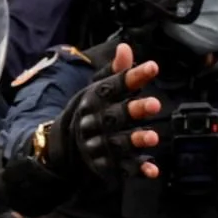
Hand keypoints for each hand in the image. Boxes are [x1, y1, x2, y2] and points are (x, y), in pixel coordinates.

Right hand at [51, 43, 161, 180]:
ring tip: (153, 137)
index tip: (154, 67)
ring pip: (120, 142)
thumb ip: (115, 72)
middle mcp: (96, 122)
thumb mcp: (96, 90)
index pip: (115, 85)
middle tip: (156, 104)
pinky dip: (138, 169)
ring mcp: (100, 144)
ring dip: (137, 139)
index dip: (134, 76)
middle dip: (136, 110)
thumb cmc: (90, 112)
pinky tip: (153, 170)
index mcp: (94, 100)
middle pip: (117, 115)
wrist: (61, 147)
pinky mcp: (106, 164)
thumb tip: (126, 47)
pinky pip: (123, 168)